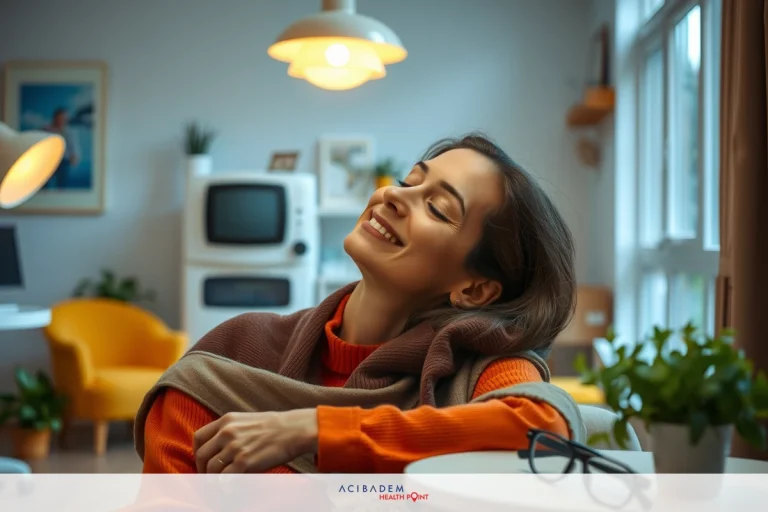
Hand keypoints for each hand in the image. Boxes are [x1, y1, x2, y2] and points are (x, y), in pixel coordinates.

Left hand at [193, 409, 317, 473]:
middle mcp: (227, 432)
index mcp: (226, 420)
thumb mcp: (245, 421)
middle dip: (202, 469)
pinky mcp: (244, 462)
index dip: (197, 453)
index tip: (202, 461)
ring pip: (211, 469)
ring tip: (220, 482)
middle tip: (209, 476)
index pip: (198, 438)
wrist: (293, 430)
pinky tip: (228, 486)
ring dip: (213, 478)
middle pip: (202, 455)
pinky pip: (224, 478)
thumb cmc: (272, 427)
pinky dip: (223, 485)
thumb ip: (228, 430)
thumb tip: (215, 448)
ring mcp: (235, 448)